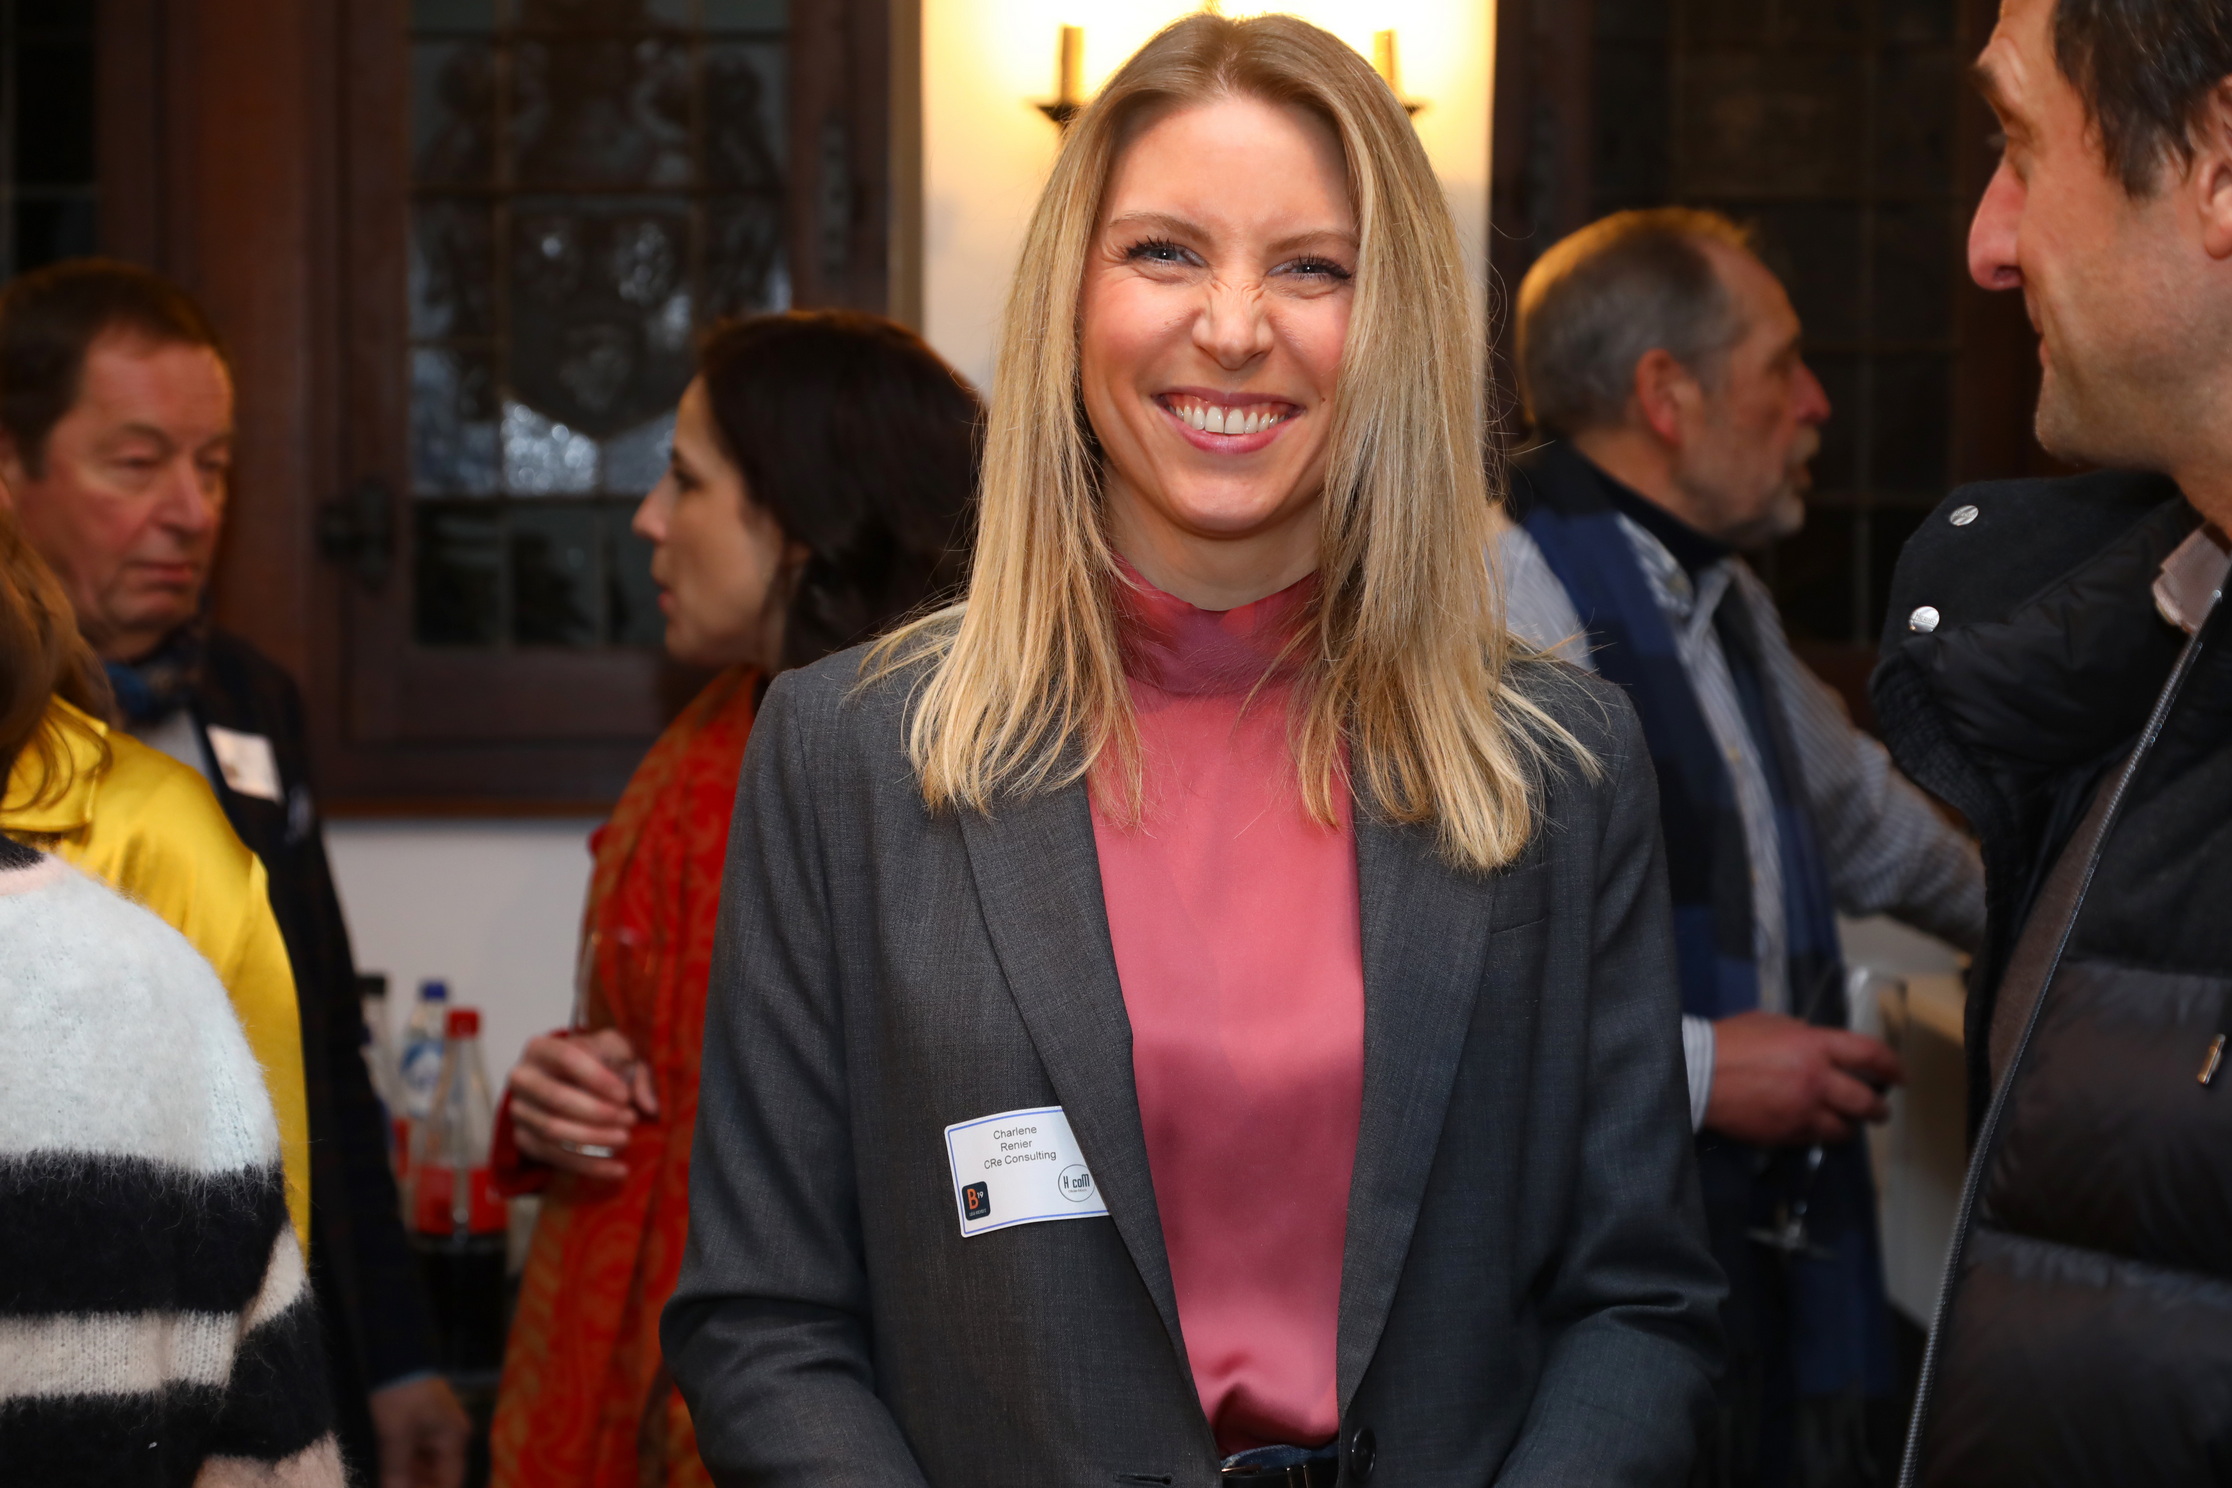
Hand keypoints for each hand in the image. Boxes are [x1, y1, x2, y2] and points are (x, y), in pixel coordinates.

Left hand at [369, 1374, 469, 1487]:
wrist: (393, 1355)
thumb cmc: (399, 1396)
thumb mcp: (395, 1436)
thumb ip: (397, 1472)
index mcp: (453, 1439)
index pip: (451, 1482)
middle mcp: (450, 1437)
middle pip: (438, 1476)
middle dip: (418, 1485)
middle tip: (390, 1487)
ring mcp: (437, 1430)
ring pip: (426, 1467)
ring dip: (409, 1477)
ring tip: (387, 1480)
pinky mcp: (422, 1424)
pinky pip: (417, 1454)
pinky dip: (404, 1466)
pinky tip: (388, 1472)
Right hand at [507, 1029, 658, 1180]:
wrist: (571, 1082)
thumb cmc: (598, 1062)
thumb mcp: (620, 1054)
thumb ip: (638, 1073)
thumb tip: (650, 1106)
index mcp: (542, 1048)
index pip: (567, 1058)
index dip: (598, 1078)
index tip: (625, 1095)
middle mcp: (522, 1078)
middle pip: (556, 1098)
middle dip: (597, 1112)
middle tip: (630, 1119)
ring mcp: (519, 1111)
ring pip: (553, 1130)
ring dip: (594, 1139)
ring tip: (625, 1138)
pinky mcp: (524, 1140)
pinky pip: (554, 1157)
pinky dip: (589, 1166)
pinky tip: (618, 1169)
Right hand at [1704, 1011, 1903, 1146]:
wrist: (1697, 1075)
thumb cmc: (1730, 1041)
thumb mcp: (1771, 1023)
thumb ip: (1803, 1034)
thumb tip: (1821, 1045)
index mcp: (1815, 1046)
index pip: (1870, 1055)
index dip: (1892, 1066)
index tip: (1898, 1075)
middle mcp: (1817, 1080)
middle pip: (1867, 1101)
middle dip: (1878, 1108)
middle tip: (1879, 1109)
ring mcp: (1803, 1111)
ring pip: (1845, 1129)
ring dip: (1849, 1125)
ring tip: (1844, 1122)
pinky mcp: (1787, 1134)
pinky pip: (1815, 1139)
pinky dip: (1818, 1133)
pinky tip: (1810, 1126)